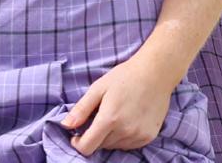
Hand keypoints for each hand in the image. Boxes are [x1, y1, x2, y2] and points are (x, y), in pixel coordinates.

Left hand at [61, 57, 179, 153]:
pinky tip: (125, 121)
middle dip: (94, 136)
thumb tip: (65, 125)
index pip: (88, 147)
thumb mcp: (98, 88)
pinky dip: (123, 138)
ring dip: (109, 137)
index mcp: (110, 119)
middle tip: (98, 117)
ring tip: (114, 116)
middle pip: (100, 146)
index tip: (76, 135)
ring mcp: (139, 136)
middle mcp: (125, 131)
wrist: (156, 73)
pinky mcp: (149, 137)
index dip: (78, 143)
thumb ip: (81, 109)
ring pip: (114, 146)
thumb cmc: (124, 77)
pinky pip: (129, 145)